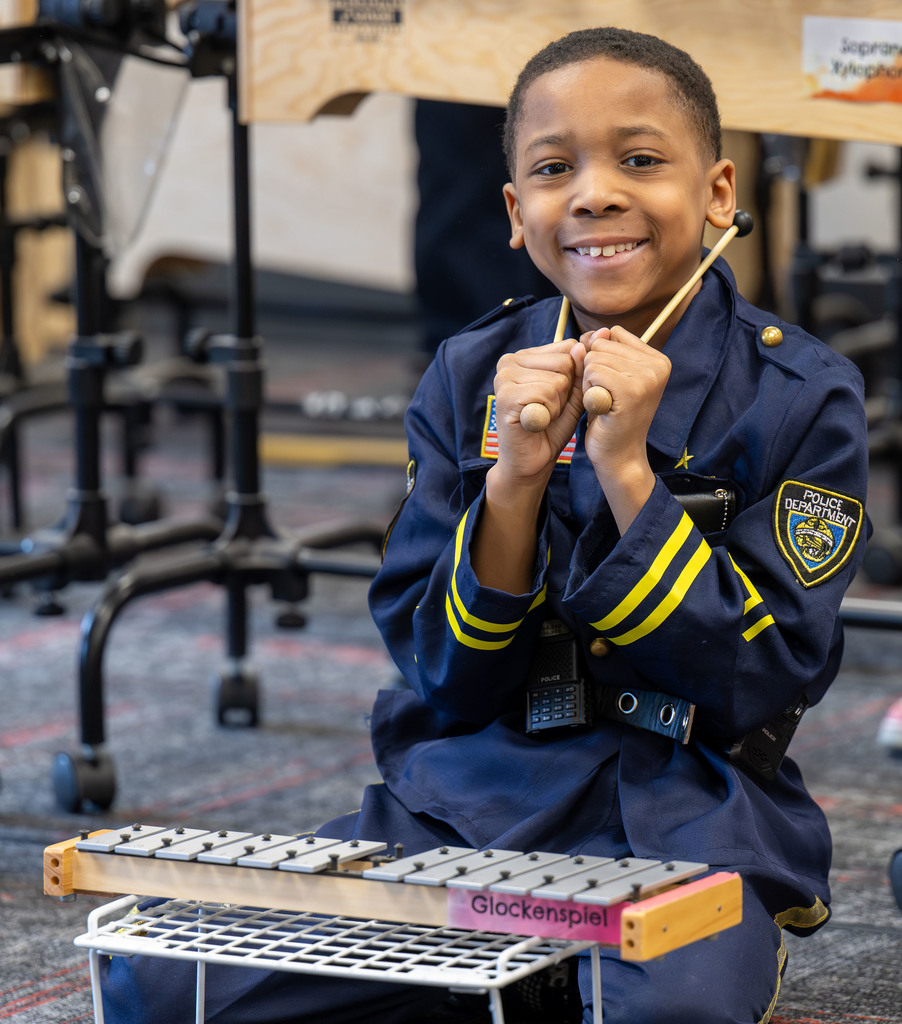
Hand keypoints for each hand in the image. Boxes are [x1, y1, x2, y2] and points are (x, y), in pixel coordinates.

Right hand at [492, 339, 585, 483]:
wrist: (533, 461)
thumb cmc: (552, 425)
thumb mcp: (574, 392)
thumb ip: (583, 365)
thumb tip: (599, 333)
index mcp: (524, 355)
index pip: (569, 348)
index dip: (573, 378)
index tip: (558, 397)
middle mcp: (509, 360)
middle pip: (565, 362)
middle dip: (565, 391)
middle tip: (549, 409)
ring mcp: (504, 377)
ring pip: (557, 379)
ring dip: (557, 404)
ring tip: (543, 415)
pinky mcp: (505, 395)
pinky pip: (546, 393)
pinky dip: (549, 412)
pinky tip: (536, 421)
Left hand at [580, 326, 670, 531]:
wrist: (619, 457)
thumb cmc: (609, 417)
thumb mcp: (605, 376)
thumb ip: (599, 351)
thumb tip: (592, 334)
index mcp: (658, 359)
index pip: (613, 333)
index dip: (599, 356)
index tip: (609, 384)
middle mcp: (658, 365)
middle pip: (602, 343)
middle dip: (593, 369)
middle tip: (606, 397)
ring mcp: (648, 377)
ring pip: (595, 357)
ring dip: (589, 382)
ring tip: (604, 403)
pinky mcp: (633, 391)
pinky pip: (593, 372)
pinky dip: (589, 390)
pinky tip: (602, 407)